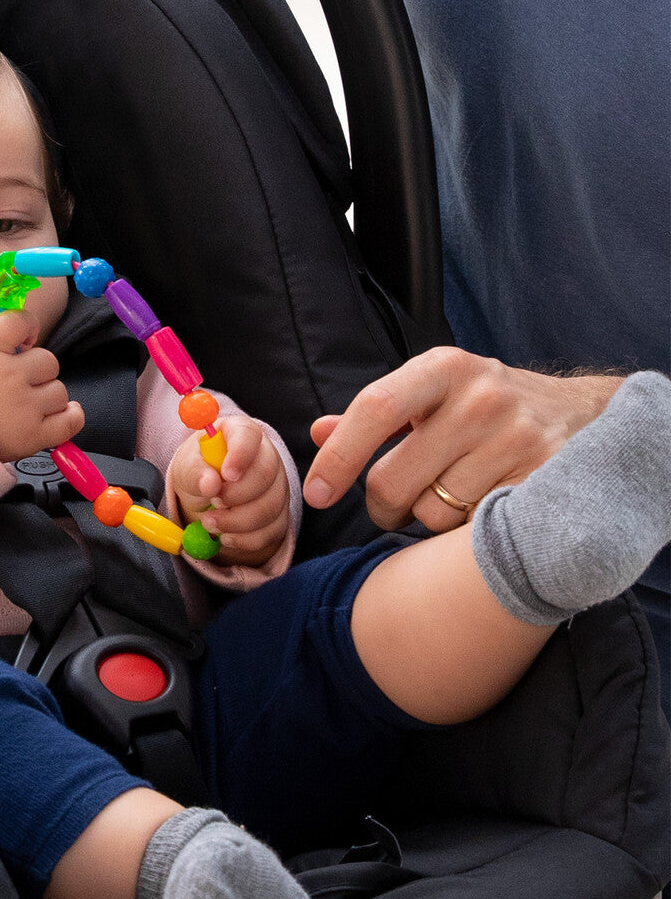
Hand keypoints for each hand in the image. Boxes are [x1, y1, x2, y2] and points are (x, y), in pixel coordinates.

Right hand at [0, 306, 83, 461]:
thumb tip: (21, 340)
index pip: (19, 321)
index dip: (27, 326)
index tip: (25, 337)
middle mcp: (10, 376)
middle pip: (48, 361)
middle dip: (37, 372)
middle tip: (19, 386)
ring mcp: (24, 406)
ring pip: (59, 391)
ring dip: (48, 398)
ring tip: (28, 408)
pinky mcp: (33, 435)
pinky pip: (70, 421)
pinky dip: (70, 417)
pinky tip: (62, 414)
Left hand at [170, 417, 289, 567]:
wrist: (206, 495)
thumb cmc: (199, 471)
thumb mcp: (187, 467)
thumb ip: (195, 472)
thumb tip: (209, 484)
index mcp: (241, 433)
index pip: (248, 435)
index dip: (240, 454)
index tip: (226, 475)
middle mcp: (266, 455)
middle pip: (266, 474)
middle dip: (236, 495)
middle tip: (212, 503)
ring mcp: (278, 485)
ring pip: (270, 506)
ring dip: (237, 522)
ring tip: (209, 522)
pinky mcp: (280, 514)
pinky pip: (272, 531)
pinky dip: (245, 539)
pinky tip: (226, 536)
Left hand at [303, 347, 621, 530]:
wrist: (582, 414)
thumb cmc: (486, 406)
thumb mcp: (432, 393)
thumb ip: (375, 416)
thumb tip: (318, 433)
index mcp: (443, 368)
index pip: (375, 409)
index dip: (338, 457)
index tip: (316, 494)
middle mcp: (480, 398)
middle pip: (394, 480)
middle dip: (383, 506)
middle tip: (396, 504)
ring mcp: (517, 438)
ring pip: (433, 514)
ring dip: (429, 519)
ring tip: (453, 495)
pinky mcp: (543, 480)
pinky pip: (474, 529)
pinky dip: (467, 530)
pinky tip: (481, 507)